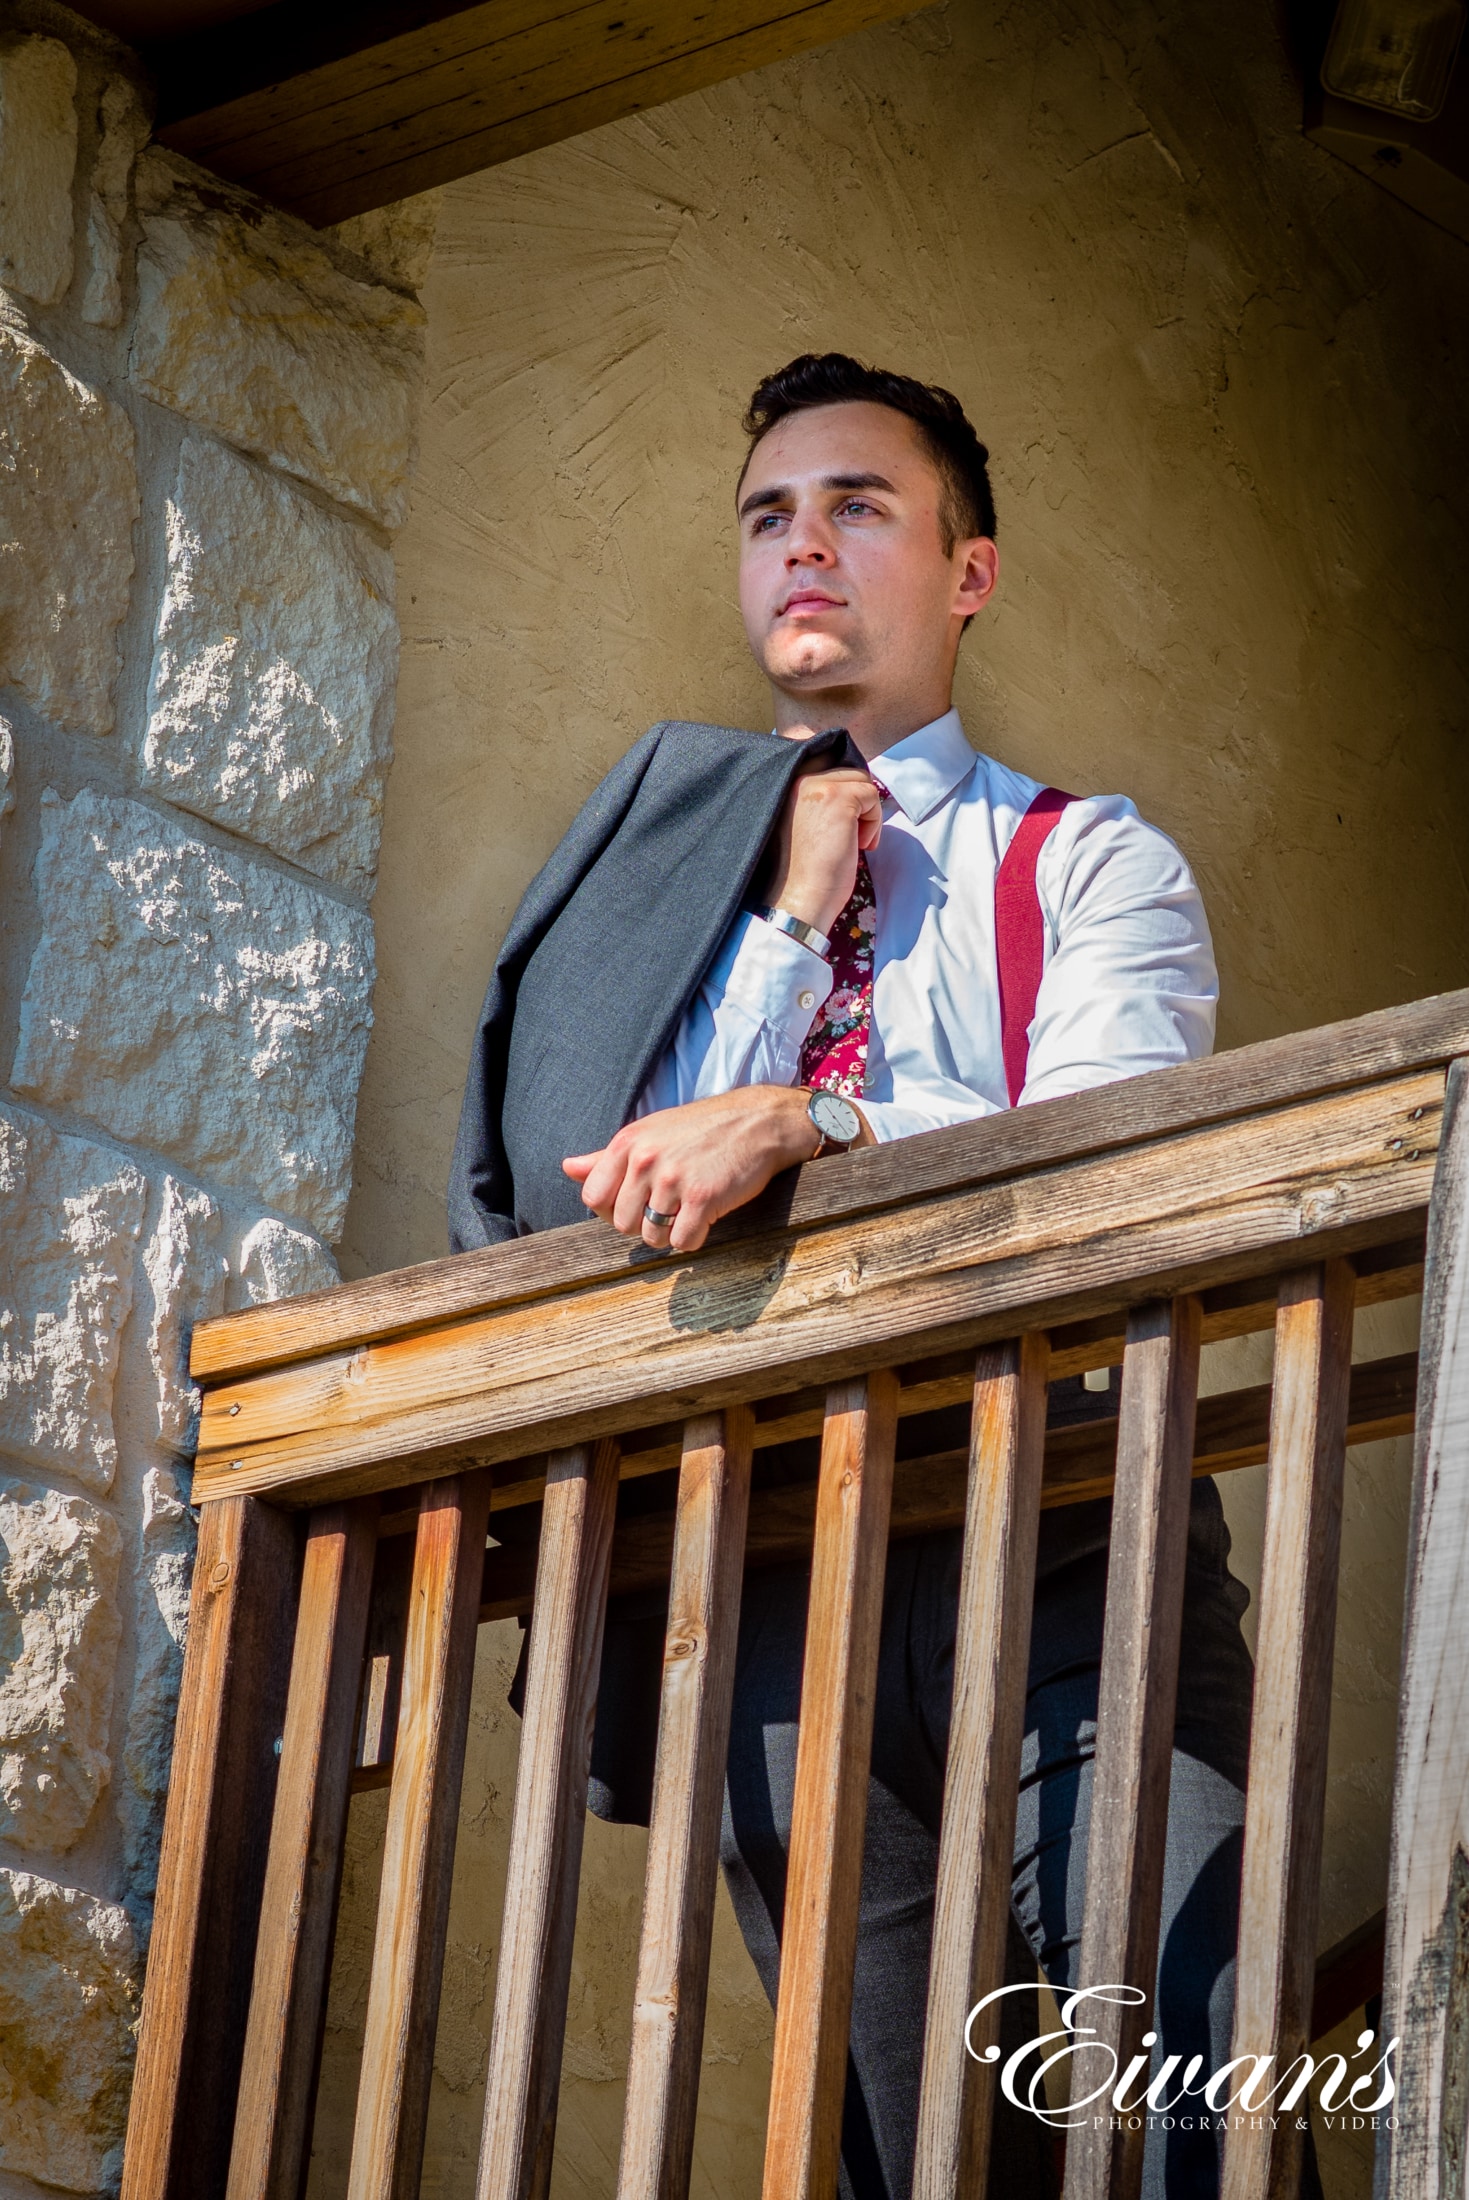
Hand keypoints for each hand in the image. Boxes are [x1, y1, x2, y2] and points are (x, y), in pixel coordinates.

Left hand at [563, 1086, 869, 1251]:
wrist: (758, 1121)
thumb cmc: (701, 1130)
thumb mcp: (649, 1135)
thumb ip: (606, 1157)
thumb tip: (568, 1168)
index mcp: (627, 1144)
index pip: (592, 1197)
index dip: (611, 1209)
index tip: (636, 1202)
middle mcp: (645, 1160)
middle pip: (621, 1224)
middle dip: (644, 1223)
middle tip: (671, 1205)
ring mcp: (673, 1179)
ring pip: (651, 1237)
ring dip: (670, 1233)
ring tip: (689, 1209)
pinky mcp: (702, 1197)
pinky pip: (682, 1242)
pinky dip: (695, 1237)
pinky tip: (707, 1216)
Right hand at [764, 764, 882, 937]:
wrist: (796, 900)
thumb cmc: (801, 873)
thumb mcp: (803, 823)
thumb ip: (818, 799)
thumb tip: (854, 785)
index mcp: (785, 782)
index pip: (827, 762)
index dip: (844, 789)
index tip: (841, 821)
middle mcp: (797, 777)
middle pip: (849, 772)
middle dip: (857, 805)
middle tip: (846, 839)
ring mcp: (817, 785)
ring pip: (863, 782)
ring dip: (866, 814)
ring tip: (849, 844)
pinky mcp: (837, 798)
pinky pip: (872, 797)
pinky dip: (873, 824)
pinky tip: (855, 848)